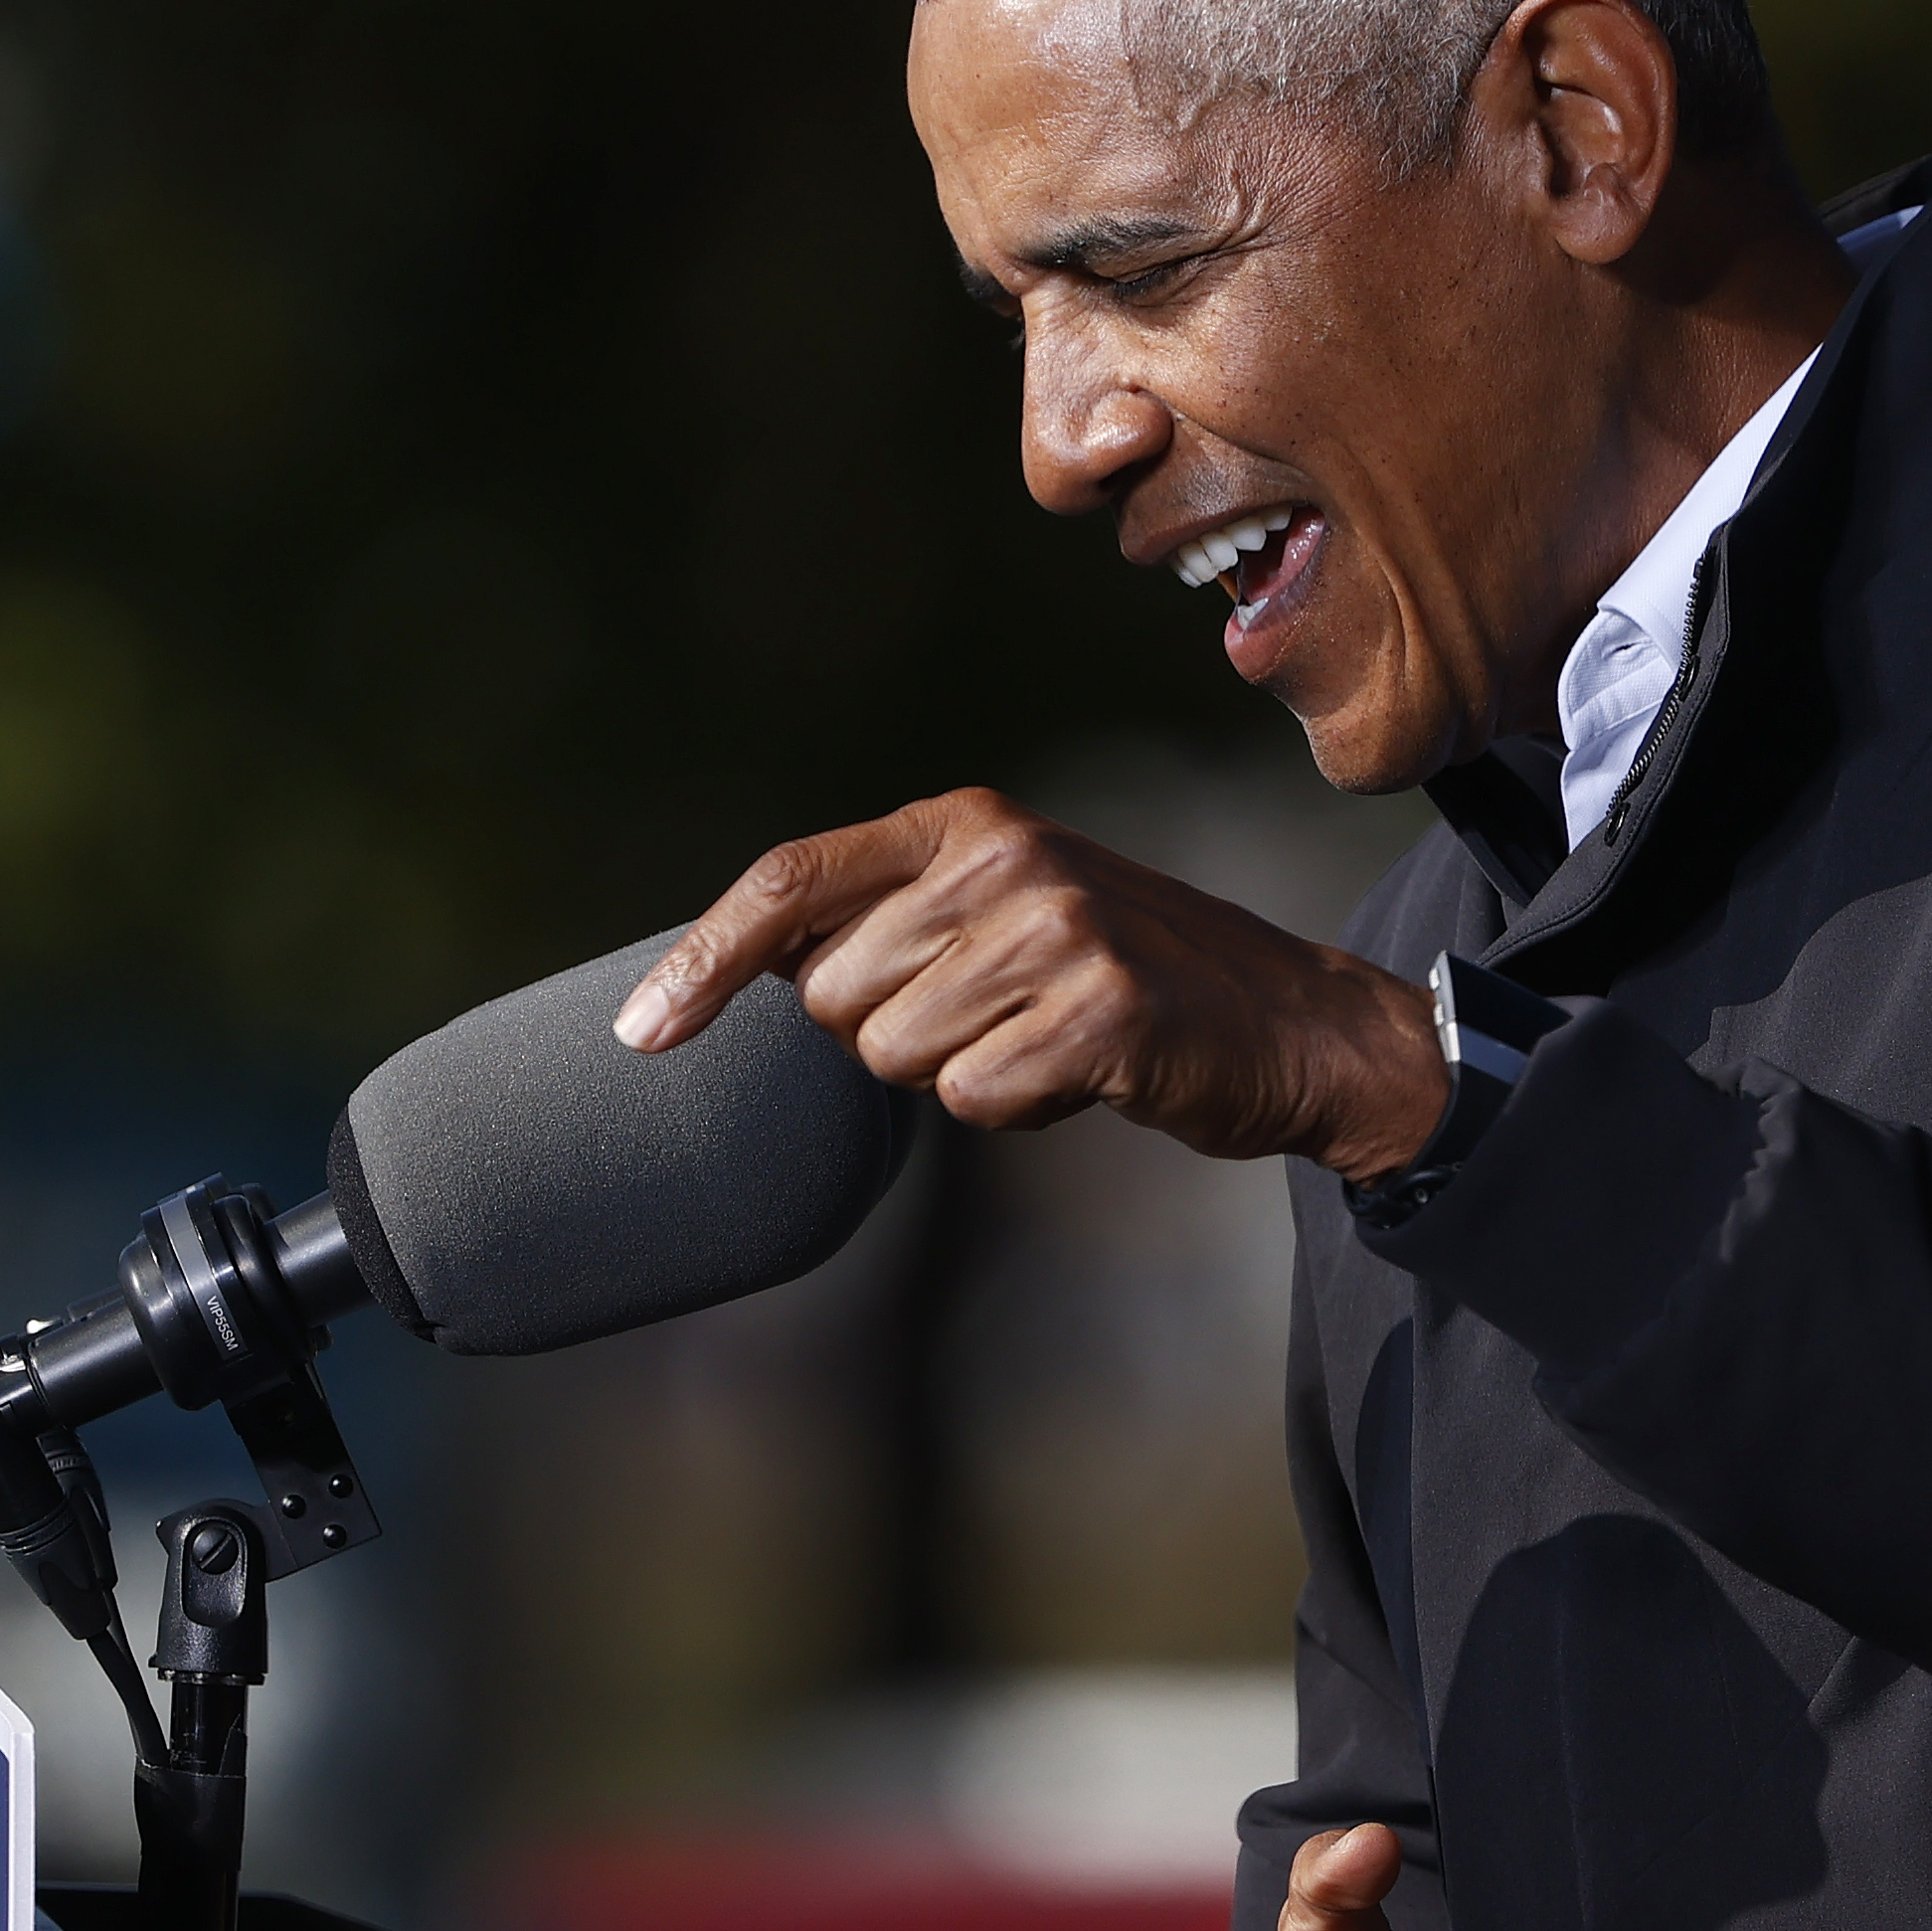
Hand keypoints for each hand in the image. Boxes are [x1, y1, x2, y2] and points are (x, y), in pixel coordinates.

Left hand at [615, 790, 1453, 1182]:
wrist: (1291, 1023)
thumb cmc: (1124, 978)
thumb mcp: (1006, 908)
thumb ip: (891, 918)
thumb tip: (734, 968)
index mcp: (967, 822)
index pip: (791, 879)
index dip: (702, 960)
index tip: (640, 1034)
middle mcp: (1005, 857)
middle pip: (830, 997)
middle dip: (889, 1036)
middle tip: (993, 1018)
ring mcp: (1057, 929)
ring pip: (895, 1057)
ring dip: (960, 1076)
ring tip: (1047, 1040)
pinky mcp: (1103, 1009)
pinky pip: (974, 1098)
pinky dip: (1018, 1108)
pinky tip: (1083, 1074)